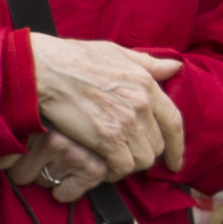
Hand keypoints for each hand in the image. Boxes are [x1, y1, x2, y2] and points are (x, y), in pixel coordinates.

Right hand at [20, 35, 182, 194]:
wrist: (43, 69)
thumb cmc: (74, 58)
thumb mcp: (116, 52)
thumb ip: (148, 63)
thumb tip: (175, 67)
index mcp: (146, 83)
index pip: (174, 121)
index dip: (178, 146)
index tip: (175, 162)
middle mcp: (140, 104)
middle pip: (157, 145)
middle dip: (144, 153)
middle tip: (126, 153)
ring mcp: (125, 122)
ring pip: (143, 159)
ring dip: (129, 163)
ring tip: (113, 159)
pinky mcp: (106, 138)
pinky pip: (123, 167)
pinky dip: (115, 171)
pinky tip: (104, 166)